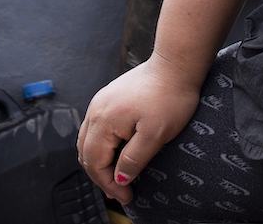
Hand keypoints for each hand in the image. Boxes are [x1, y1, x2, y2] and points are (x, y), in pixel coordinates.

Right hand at [78, 57, 203, 206]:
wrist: (176, 64)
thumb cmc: (169, 96)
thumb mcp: (155, 134)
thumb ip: (134, 158)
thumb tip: (120, 179)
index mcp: (104, 120)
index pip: (95, 163)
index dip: (109, 185)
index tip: (127, 197)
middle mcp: (96, 110)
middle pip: (86, 154)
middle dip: (102, 177)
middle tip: (121, 193)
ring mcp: (101, 102)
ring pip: (88, 142)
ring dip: (100, 162)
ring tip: (117, 178)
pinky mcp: (109, 98)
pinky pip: (96, 129)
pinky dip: (102, 147)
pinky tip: (116, 154)